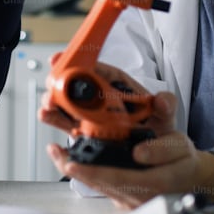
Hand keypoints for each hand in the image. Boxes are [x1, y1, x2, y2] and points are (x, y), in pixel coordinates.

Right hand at [38, 61, 157, 133]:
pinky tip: (49, 120)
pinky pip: (66, 124)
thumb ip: (166, 104)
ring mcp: (89, 114)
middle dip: (59, 83)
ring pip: (65, 104)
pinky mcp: (83, 131)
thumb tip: (161, 100)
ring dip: (53, 104)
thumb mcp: (165, 113)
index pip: (95, 68)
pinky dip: (55, 122)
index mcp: (116, 84)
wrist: (154, 154)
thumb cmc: (157, 126)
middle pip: (73, 84)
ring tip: (47, 108)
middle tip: (53, 85)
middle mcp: (98, 97)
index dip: (78, 61)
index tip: (63, 58)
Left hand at [43, 91, 213, 209]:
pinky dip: (86, 175)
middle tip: (57, 155)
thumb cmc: (185, 162)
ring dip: (77, 172)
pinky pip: (102, 189)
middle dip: (77, 171)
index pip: (120, 179)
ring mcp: (131, 203)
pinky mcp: (125, 200)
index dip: (94, 172)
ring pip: (99, 189)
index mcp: (157, 183)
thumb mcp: (182, 146)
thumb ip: (163, 149)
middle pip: (103, 186)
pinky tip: (73, 162)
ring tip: (57, 154)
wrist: (192, 180)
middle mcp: (141, 198)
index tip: (74, 162)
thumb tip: (139, 153)